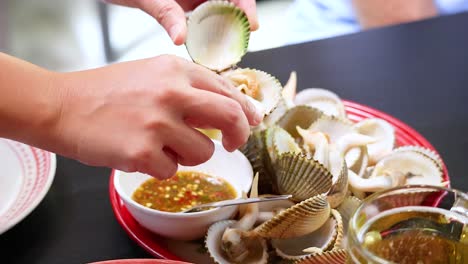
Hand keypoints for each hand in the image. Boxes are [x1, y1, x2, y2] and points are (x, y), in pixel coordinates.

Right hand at [53, 55, 261, 178]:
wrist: (62, 106)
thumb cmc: (108, 92)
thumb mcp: (153, 75)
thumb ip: (193, 88)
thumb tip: (236, 110)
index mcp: (176, 70)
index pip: (227, 91)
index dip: (245, 111)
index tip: (250, 123)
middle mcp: (171, 93)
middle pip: (230, 117)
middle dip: (240, 135)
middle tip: (234, 144)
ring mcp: (158, 124)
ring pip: (203, 152)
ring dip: (188, 154)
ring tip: (160, 144)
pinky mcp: (143, 153)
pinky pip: (173, 171)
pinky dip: (161, 167)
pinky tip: (140, 153)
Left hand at [104, 0, 257, 44]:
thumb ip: (165, 12)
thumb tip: (180, 36)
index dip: (247, 5)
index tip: (251, 23)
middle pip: (231, 3)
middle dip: (238, 24)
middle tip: (238, 46)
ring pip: (219, 14)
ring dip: (224, 32)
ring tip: (225, 52)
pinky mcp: (185, 8)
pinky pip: (203, 22)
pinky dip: (207, 36)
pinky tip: (207, 49)